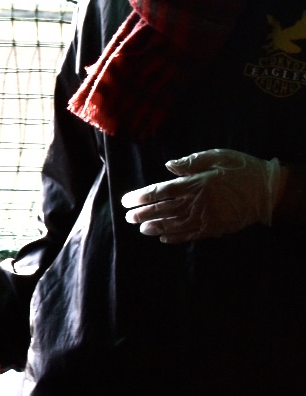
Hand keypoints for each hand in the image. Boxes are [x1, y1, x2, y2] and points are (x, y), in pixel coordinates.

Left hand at [121, 149, 286, 243]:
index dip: (140, 197)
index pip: (160, 191)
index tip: (126, 201)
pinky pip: (192, 235)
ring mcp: (207, 217)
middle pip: (164, 210)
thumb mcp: (217, 157)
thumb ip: (191, 162)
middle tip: (128, 218)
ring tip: (141, 229)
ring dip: (156, 227)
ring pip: (175, 224)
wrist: (269, 190)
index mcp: (195, 183)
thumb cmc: (241, 169)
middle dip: (143, 214)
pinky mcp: (216, 228)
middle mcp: (198, 202)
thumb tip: (168, 166)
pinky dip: (176, 237)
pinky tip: (164, 239)